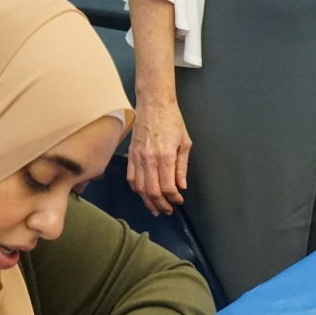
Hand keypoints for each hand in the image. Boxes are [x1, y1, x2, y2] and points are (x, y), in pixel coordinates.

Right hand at [127, 97, 190, 216]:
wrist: (153, 103)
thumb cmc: (171, 120)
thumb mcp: (184, 143)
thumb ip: (182, 167)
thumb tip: (181, 186)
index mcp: (165, 156)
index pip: (167, 186)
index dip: (173, 198)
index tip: (178, 201)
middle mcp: (149, 159)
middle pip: (152, 191)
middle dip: (161, 204)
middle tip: (168, 210)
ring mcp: (137, 158)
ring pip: (140, 188)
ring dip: (148, 201)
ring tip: (156, 208)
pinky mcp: (131, 155)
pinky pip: (131, 178)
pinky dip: (137, 189)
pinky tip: (143, 194)